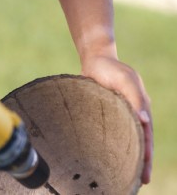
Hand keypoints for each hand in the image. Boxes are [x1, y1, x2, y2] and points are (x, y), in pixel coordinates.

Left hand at [81, 54, 152, 183]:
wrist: (95, 60)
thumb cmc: (110, 68)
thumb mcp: (125, 79)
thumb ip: (135, 97)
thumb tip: (144, 120)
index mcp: (140, 107)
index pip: (146, 136)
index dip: (147, 156)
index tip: (145, 175)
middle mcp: (131, 112)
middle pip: (138, 141)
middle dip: (139, 161)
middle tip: (139, 182)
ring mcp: (119, 112)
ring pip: (125, 138)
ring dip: (126, 155)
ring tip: (123, 173)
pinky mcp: (106, 111)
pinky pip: (111, 131)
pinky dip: (113, 144)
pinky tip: (107, 153)